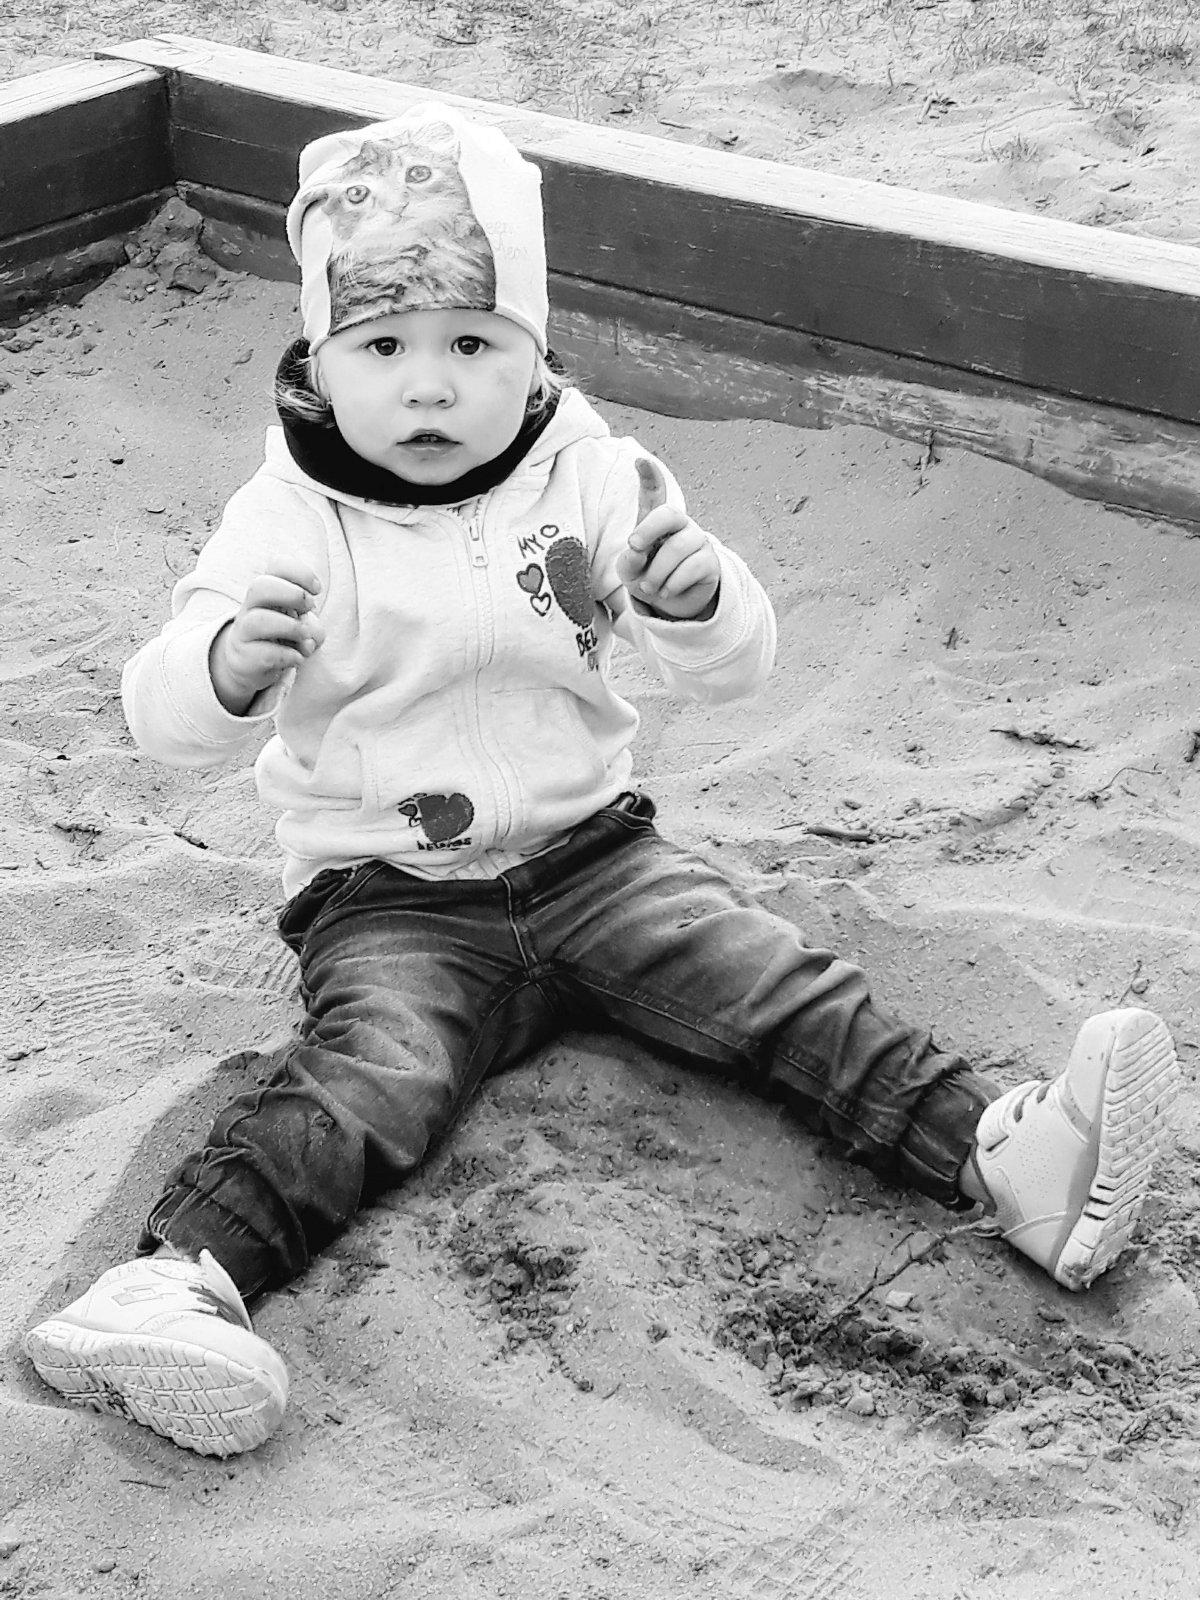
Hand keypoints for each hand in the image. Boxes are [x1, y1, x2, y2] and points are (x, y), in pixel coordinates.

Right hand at [209, 559, 323, 714]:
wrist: (252, 664)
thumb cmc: (284, 637)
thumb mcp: (302, 624)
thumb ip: (311, 625)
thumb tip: (308, 638)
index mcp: (268, 590)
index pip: (277, 566)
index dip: (300, 572)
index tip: (317, 589)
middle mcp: (252, 606)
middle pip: (260, 586)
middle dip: (293, 595)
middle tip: (308, 609)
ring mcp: (244, 632)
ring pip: (258, 621)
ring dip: (291, 628)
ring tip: (305, 637)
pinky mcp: (243, 657)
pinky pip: (263, 653)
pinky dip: (287, 656)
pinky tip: (297, 659)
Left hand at [615, 458, 719, 620]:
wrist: (670, 603)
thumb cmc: (646, 576)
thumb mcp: (629, 569)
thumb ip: (630, 558)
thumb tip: (638, 551)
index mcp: (657, 521)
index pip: (655, 495)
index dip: (649, 477)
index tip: (639, 460)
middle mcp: (680, 525)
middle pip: (669, 514)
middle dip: (648, 530)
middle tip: (634, 548)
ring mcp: (698, 541)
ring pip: (677, 549)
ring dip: (657, 573)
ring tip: (649, 587)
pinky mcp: (710, 562)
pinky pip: (691, 568)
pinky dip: (672, 585)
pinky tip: (666, 591)